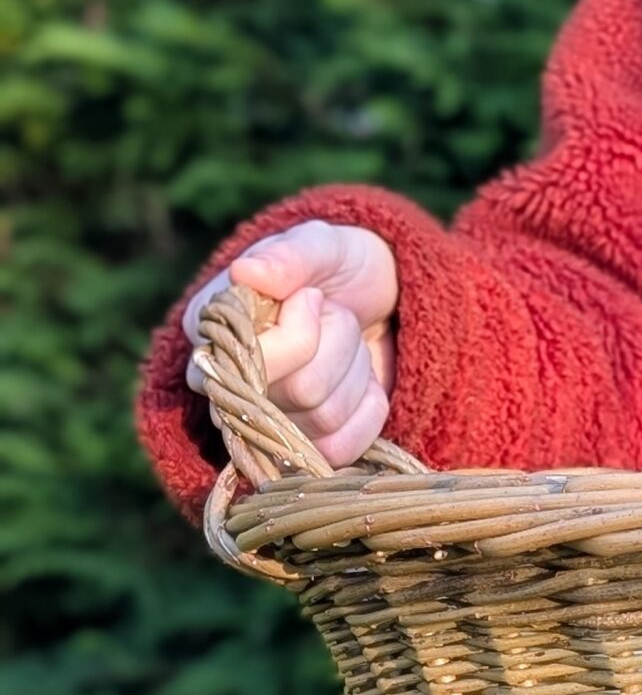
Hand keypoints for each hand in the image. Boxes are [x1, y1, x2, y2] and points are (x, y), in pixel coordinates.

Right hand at [184, 220, 398, 466]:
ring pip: (325, 418)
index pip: (248, 361)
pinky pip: (342, 448)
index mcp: (212, 328)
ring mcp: (267, 422)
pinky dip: (368, 408)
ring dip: (354, 370)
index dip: (297, 333)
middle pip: (299, 392)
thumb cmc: (335, 267)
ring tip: (346, 340)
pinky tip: (361, 379)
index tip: (312, 296)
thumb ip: (288, 256)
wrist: (376, 296)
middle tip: (335, 314)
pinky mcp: (305, 446)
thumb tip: (246, 272)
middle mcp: (229, 383)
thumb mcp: (319, 246)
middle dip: (337, 345)